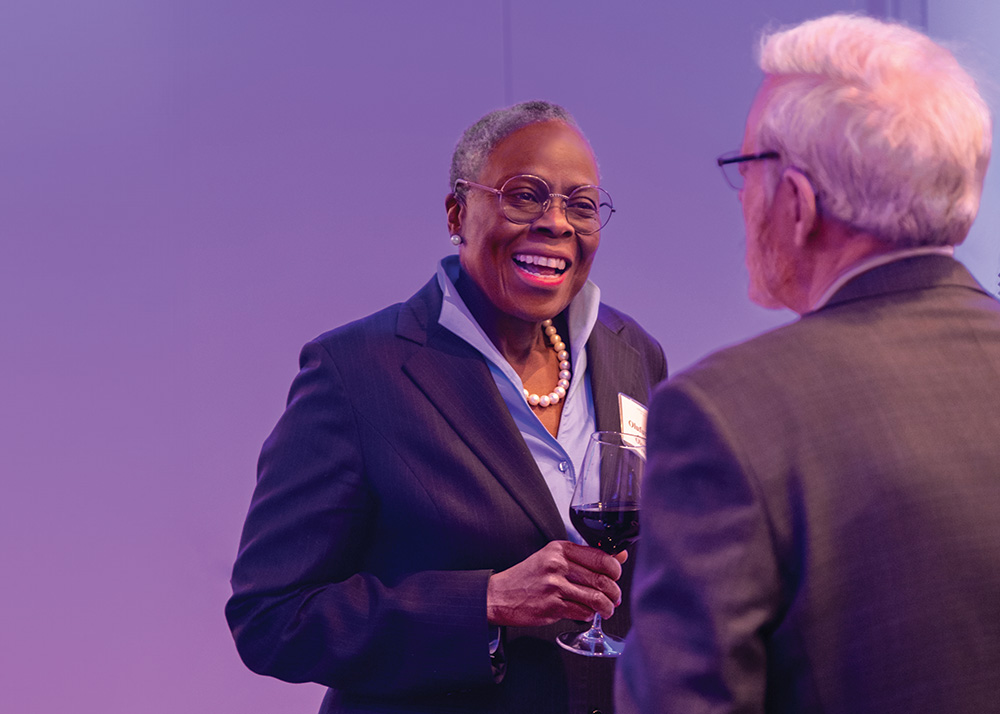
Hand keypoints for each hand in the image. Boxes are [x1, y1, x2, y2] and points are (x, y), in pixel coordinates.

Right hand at [486, 541, 624, 626]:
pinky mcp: (552, 606)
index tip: (615, 577)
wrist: (500, 595)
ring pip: (596, 598)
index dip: (615, 570)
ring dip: (606, 607)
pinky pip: (583, 612)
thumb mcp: (553, 558)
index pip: (601, 557)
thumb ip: (584, 557)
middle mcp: (558, 565)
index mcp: (560, 549)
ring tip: (605, 609)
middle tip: (614, 597)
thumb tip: (620, 557)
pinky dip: (589, 615)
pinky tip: (587, 614)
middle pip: (602, 579)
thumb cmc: (528, 577)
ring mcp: (554, 586)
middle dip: (614, 592)